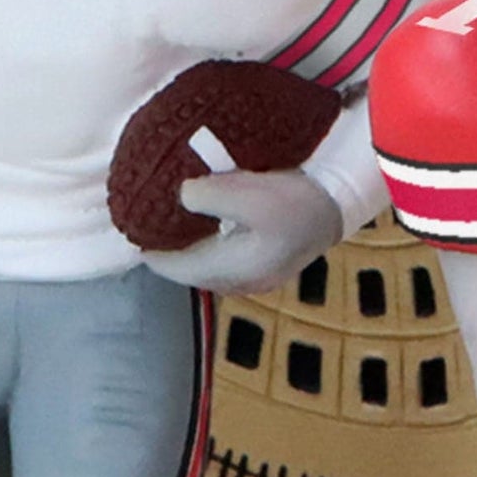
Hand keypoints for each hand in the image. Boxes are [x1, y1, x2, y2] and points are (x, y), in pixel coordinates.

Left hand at [141, 169, 341, 293]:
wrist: (342, 200)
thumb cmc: (296, 198)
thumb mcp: (247, 193)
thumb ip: (207, 196)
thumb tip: (181, 196)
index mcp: (232, 271)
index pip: (177, 269)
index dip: (152, 253)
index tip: (133, 234)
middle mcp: (242, 283)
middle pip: (192, 272)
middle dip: (170, 253)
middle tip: (150, 228)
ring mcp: (257, 278)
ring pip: (209, 269)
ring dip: (191, 250)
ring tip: (174, 228)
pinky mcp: (268, 266)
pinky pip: (226, 261)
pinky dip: (210, 246)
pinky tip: (208, 228)